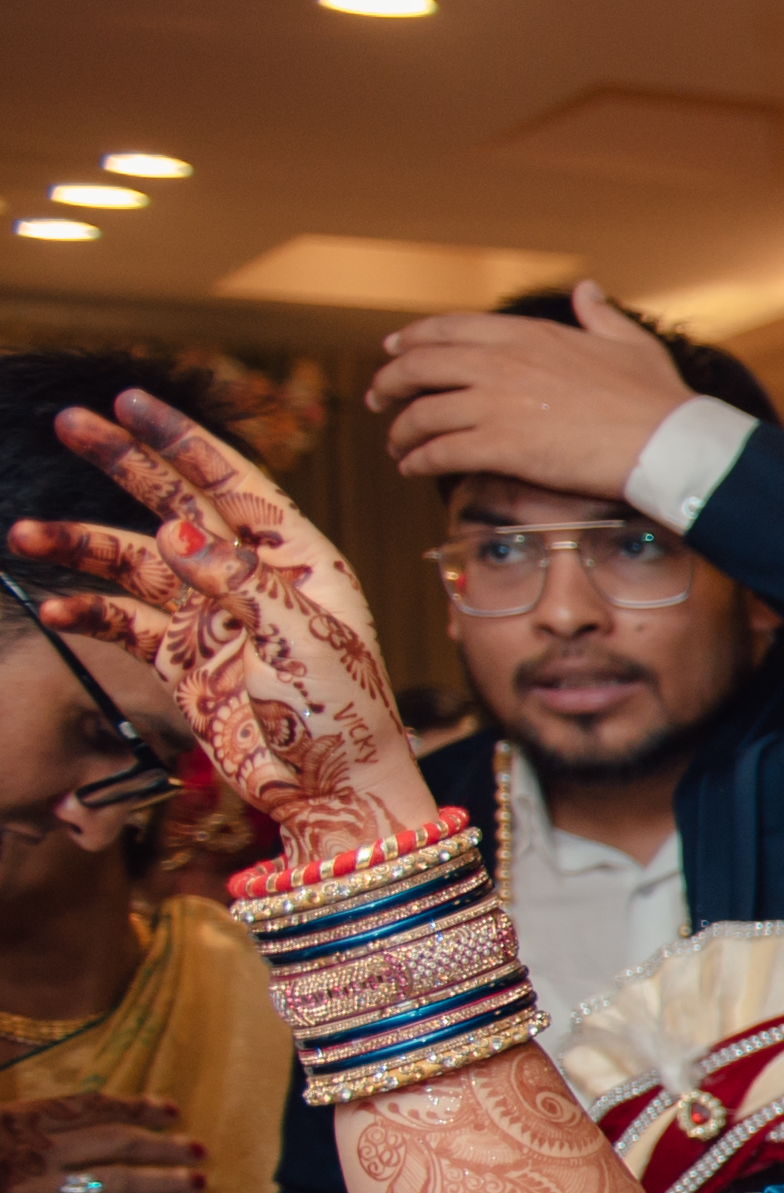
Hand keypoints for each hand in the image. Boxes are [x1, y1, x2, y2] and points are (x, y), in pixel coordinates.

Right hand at [0, 1094, 199, 1192]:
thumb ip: (36, 1129)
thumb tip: (90, 1125)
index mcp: (26, 1120)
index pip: (93, 1108)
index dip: (137, 1108)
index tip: (171, 1111)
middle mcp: (40, 1151)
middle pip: (117, 1142)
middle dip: (163, 1146)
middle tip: (199, 1150)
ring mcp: (40, 1191)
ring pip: (117, 1181)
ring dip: (162, 1181)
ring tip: (197, 1183)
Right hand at [20, 392, 433, 852]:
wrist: (331, 792)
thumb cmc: (342, 714)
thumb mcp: (303, 641)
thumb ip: (240, 582)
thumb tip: (176, 532)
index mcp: (295, 560)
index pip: (231, 481)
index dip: (181, 439)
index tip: (130, 400)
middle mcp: (248, 577)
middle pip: (172, 503)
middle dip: (122, 462)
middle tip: (68, 422)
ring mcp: (210, 616)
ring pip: (132, 563)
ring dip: (80, 546)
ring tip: (25, 533)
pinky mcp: (182, 660)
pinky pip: (121, 624)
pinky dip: (85, 612)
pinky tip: (53, 607)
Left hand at [369, 281, 695, 500]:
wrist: (666, 442)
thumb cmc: (656, 397)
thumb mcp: (629, 342)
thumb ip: (599, 314)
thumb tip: (587, 289)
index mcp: (526, 334)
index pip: (447, 329)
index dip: (412, 339)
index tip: (394, 350)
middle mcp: (501, 363)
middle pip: (420, 367)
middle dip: (390, 383)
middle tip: (379, 399)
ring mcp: (496, 404)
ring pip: (422, 413)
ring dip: (401, 431)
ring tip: (397, 445)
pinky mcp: (500, 446)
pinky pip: (439, 451)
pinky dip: (419, 460)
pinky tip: (413, 467)